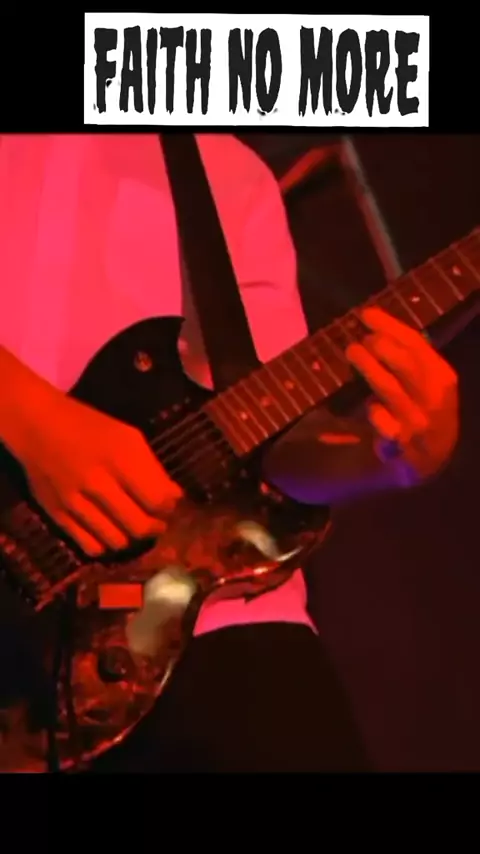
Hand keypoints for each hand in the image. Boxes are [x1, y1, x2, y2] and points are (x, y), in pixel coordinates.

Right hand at [14, 389, 181, 556]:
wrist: (36, 425)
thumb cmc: (89, 426)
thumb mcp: (128, 436)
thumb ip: (152, 468)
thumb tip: (174, 498)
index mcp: (119, 457)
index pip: (157, 500)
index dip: (169, 507)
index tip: (169, 504)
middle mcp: (97, 482)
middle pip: (139, 526)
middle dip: (156, 527)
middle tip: (157, 522)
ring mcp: (74, 502)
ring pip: (117, 541)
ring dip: (131, 538)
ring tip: (134, 526)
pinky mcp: (56, 515)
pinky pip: (90, 546)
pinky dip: (106, 544)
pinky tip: (110, 531)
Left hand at [345, 308, 458, 482]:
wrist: (430, 457)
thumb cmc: (423, 409)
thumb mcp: (427, 383)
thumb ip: (410, 358)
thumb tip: (375, 326)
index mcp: (442, 376)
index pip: (416, 344)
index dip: (390, 326)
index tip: (366, 314)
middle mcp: (434, 397)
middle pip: (405, 364)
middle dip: (381, 346)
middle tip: (361, 339)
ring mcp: (417, 421)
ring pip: (390, 389)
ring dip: (369, 368)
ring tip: (353, 351)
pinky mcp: (401, 443)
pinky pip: (384, 423)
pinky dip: (375, 412)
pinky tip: (369, 406)